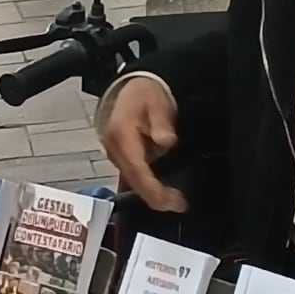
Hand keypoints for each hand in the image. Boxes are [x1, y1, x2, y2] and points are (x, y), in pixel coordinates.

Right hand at [100, 77, 188, 213]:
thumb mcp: (158, 101)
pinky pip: (134, 177)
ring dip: (153, 195)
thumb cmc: (146, 94)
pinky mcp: (120, 158)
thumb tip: (167, 141)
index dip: (154, 188)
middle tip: (180, 205)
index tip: (173, 200)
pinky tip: (164, 191)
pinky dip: (148, 187)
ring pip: (133, 182)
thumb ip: (162, 122)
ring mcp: (115, 154)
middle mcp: (113, 148)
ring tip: (177, 201)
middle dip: (156, 198)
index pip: (137, 169)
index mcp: (121, 135)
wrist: (132, 88)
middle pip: (134, 181)